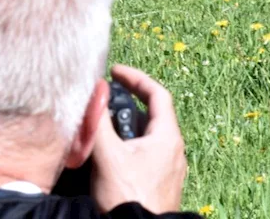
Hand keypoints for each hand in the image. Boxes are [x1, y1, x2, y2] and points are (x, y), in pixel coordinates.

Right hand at [90, 65, 186, 213]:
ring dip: (125, 131)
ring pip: (147, 138)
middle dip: (125, 108)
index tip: (116, 72)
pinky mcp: (162, 183)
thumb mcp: (108, 156)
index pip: (157, 93)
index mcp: (168, 136)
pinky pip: (147, 156)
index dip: (136, 77)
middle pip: (150, 116)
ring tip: (102, 136)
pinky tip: (111, 160)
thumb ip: (100, 123)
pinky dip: (129, 149)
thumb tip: (95, 96)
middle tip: (104, 107)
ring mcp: (170, 168)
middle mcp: (174, 149)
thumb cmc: (128, 197)